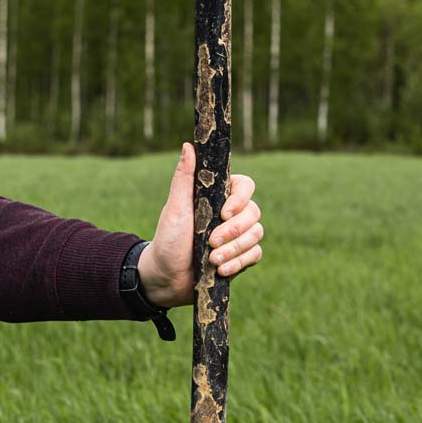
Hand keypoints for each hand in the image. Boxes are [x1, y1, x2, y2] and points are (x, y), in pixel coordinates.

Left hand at [136, 142, 263, 310]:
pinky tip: (220, 269)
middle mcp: (231, 214)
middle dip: (234, 230)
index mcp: (217, 197)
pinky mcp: (241, 256)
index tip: (224, 213)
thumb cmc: (167, 239)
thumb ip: (184, 178)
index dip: (240, 199)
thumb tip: (188, 145)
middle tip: (211, 242)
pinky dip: (238, 262)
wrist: (165, 277)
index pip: (245, 186)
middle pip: (254, 212)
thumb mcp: (175, 208)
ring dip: (235, 249)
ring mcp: (238, 236)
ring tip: (212, 259)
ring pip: (256, 234)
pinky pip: (255, 254)